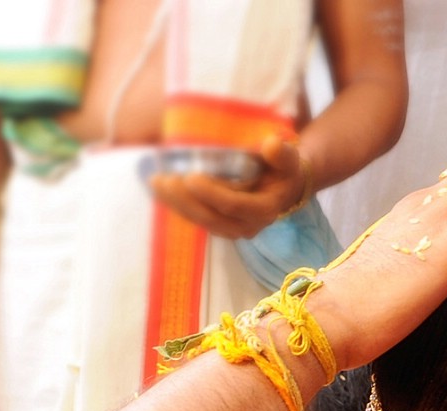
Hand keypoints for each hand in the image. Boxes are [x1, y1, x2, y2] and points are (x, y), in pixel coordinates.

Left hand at [149, 138, 312, 240]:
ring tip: (156, 183)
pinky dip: (178, 205)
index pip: (233, 204)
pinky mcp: (220, 226)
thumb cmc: (285, 168)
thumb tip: (271, 145)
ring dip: (175, 204)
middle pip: (209, 216)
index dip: (210, 193)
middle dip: (183, 199)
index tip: (189, 177)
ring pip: (199, 220)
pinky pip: (196, 219)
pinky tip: (162, 190)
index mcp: (264, 209)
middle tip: (162, 179)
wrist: (286, 187)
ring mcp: (232, 229)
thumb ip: (283, 152)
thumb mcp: (290, 158)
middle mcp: (247, 225)